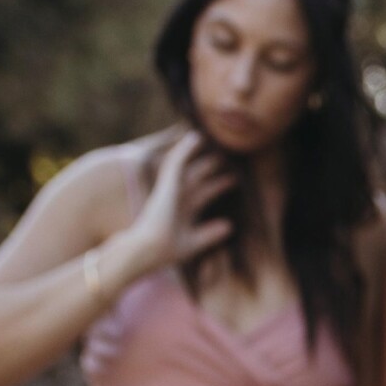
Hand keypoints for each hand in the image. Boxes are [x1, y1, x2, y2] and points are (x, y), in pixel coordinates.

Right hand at [112, 132, 233, 283]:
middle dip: (215, 166)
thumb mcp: (194, 242)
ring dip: (203, 154)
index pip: (207, 192)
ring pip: (191, 165)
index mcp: (186, 210)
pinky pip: (177, 160)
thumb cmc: (166, 250)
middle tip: (235, 154)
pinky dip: (186, 148)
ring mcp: (173, 188)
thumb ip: (210, 233)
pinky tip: (197, 136)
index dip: (220, 184)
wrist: (148, 250)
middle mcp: (179, 196)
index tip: (237, 178)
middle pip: (201, 176)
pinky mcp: (167, 183)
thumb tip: (230, 226)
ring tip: (219, 140)